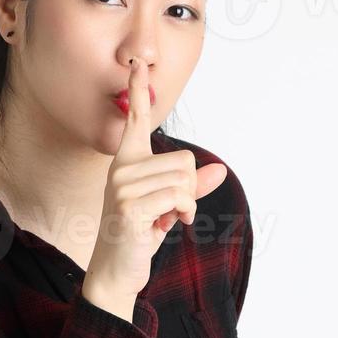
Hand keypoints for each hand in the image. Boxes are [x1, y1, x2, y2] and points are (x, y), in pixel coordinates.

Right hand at [80, 57, 226, 318]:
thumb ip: (193, 188)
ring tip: (164, 218)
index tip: (138, 65)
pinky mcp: (130, 206)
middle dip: (189, 188)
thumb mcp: (170, 207)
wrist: (117, 272)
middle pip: (185, 160)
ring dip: (187, 203)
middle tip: (169, 209)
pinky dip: (184, 212)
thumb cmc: (139, 236)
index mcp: (127, 163)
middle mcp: (121, 169)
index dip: (137, 92)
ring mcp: (123, 187)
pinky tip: (167, 225)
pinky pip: (179, 196)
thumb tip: (220, 172)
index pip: (134, 121)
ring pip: (185, 178)